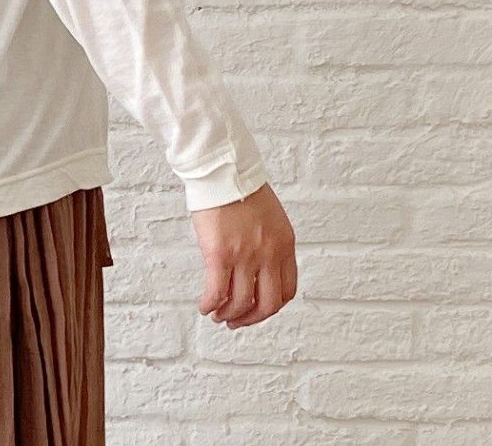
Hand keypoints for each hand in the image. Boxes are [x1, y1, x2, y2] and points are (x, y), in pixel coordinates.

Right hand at [191, 182, 296, 328]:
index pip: (287, 290)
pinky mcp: (220, 253)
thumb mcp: (270, 218)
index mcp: (284, 244)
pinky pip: (217, 291)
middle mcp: (269, 253)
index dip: (271, 306)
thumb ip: (267, 243)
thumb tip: (255, 267)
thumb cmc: (241, 186)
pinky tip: (204, 306)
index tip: (258, 309)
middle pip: (268, 304)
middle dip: (251, 319)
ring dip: (228, 314)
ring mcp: (245, 255)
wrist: (223, 169)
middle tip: (237, 321)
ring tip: (217, 314)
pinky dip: (210, 304)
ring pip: (241, 302)